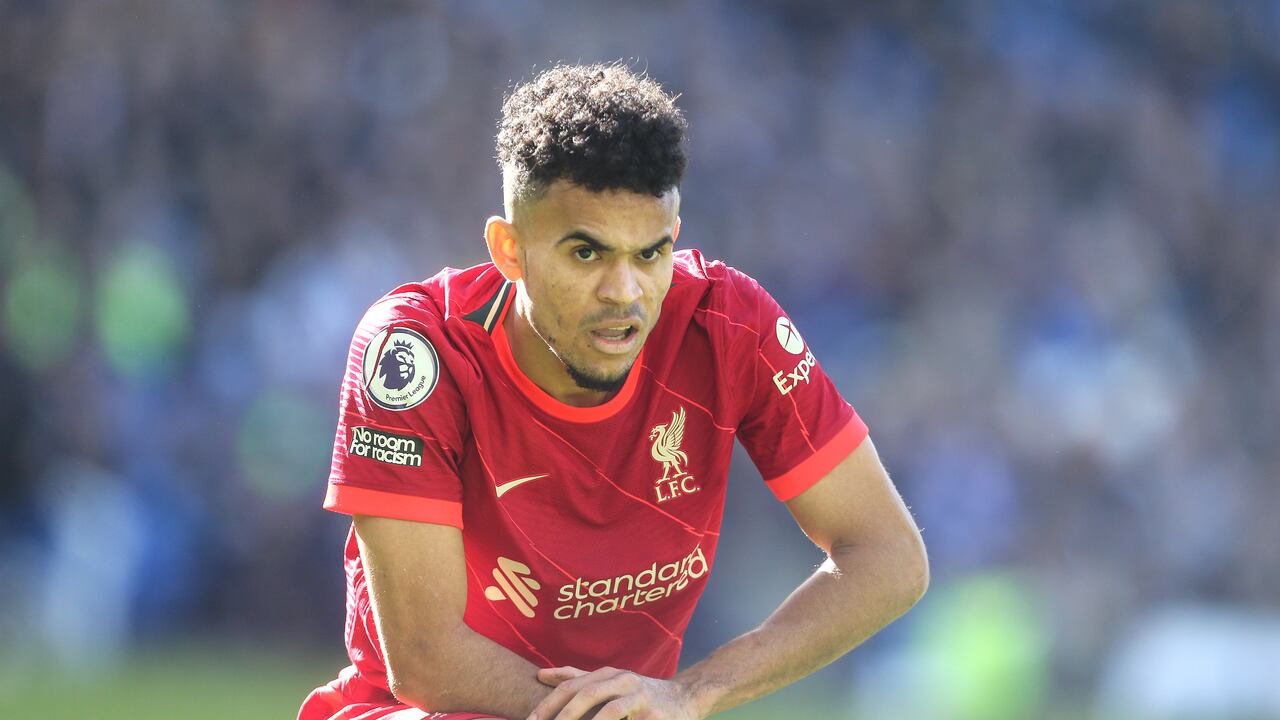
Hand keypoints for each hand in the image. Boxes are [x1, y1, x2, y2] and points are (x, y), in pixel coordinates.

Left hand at [528, 665, 701, 719]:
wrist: (686, 698)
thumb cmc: (641, 693)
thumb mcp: (610, 680)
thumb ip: (577, 677)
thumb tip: (541, 674)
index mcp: (608, 674)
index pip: (571, 686)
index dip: (548, 704)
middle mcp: (623, 681)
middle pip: (586, 695)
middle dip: (562, 716)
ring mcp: (640, 698)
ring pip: (609, 712)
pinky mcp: (654, 716)